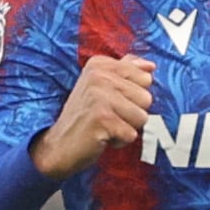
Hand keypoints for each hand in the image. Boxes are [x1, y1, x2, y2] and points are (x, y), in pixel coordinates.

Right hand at [31, 55, 155, 176]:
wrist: (59, 145)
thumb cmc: (85, 117)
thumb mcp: (101, 87)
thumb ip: (126, 71)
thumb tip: (151, 65)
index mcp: (100, 64)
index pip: (145, 77)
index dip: (133, 96)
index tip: (111, 101)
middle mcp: (98, 76)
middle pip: (146, 98)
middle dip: (132, 113)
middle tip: (108, 116)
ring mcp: (100, 96)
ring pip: (142, 117)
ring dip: (127, 128)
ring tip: (106, 126)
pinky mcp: (103, 118)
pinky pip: (132, 134)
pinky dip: (120, 141)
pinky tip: (102, 137)